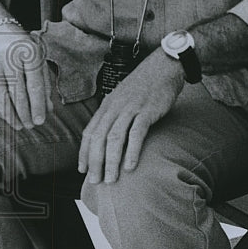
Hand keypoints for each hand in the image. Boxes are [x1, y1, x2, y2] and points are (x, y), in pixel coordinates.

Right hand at [0, 26, 52, 129]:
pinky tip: (6, 116)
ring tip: (19, 125)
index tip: (40, 121)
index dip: (37, 105)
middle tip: (30, 126)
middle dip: (25, 113)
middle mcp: (8, 56)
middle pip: (17, 92)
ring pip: (0, 96)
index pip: (34, 84)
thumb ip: (44, 83)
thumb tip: (47, 110)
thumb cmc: (22, 46)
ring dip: (10, 115)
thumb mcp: (38, 58)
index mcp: (29, 51)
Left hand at [78, 48, 183, 183]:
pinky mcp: (147, 110)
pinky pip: (136, 133)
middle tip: (96, 182)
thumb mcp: (124, 97)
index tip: (83, 170)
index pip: (89, 132)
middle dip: (95, 162)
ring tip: (111, 179)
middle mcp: (115, 107)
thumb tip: (110, 136)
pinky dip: (131, 151)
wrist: (164, 66)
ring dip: (110, 161)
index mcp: (107, 105)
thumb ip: (116, 114)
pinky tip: (130, 166)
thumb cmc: (146, 85)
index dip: (84, 153)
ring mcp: (131, 108)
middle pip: (98, 138)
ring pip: (114, 138)